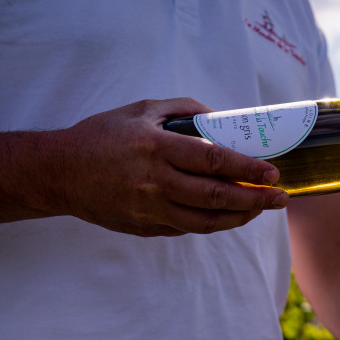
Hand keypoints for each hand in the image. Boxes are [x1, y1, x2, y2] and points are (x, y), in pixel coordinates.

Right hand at [53, 98, 287, 235]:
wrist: (60, 172)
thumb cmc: (102, 136)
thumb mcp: (141, 110)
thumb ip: (184, 110)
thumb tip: (221, 118)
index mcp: (156, 147)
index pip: (213, 160)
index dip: (247, 169)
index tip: (272, 173)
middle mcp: (154, 182)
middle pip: (216, 196)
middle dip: (255, 198)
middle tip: (279, 197)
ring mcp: (150, 210)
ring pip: (206, 222)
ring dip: (240, 217)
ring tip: (260, 208)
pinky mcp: (145, 228)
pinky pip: (187, 229)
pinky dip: (213, 223)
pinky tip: (229, 215)